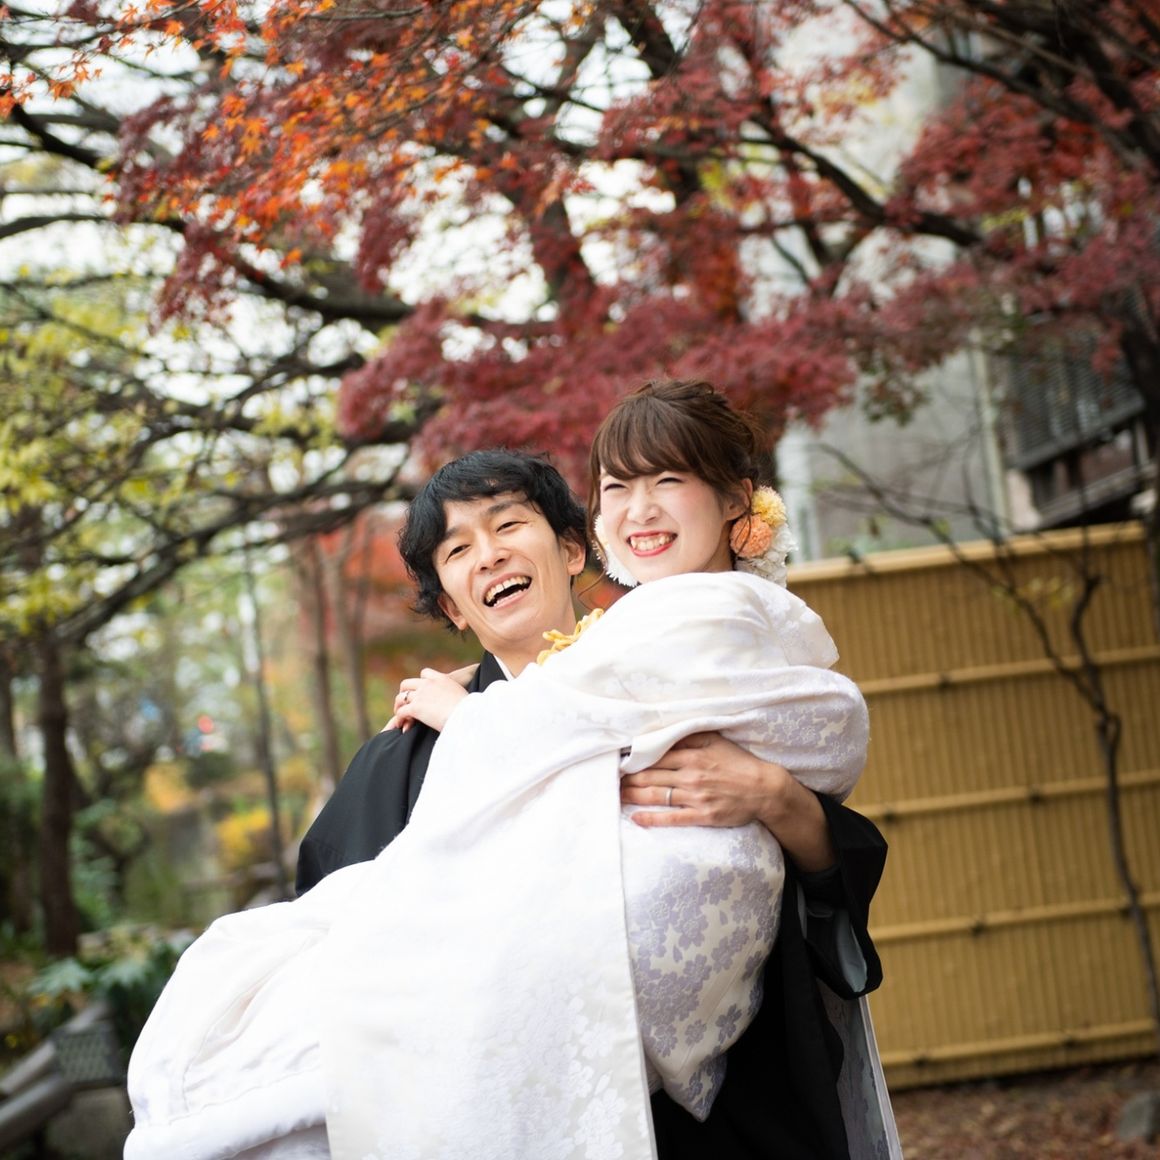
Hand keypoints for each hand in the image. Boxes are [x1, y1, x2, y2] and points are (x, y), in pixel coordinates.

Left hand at [384, 669, 468, 733]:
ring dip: (398, 706)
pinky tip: (402, 725)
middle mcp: (428, 684)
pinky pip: (401, 712)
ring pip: (401, 698)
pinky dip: (399, 718)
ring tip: (400, 715)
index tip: (422, 690)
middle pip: (407, 683)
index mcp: (441, 678)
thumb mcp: (464, 694)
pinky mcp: (415, 708)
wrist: (467, 715)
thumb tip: (473, 688)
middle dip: (404, 692)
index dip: (421, 682)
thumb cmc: (470, 709)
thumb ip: (457, 692)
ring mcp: (420, 695)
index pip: (425, 673)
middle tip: (405, 702)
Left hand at [621, 732, 782, 826]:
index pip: (656, 756)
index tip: (620, 760)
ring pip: (656, 795)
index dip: (635, 759)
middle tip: (610, 779)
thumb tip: (666, 732)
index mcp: (692, 755)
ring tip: (616, 795)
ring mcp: (695, 797)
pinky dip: (652, 818)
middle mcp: (690, 776)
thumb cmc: (739, 763)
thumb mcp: (717, 741)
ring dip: (633, 796)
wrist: (764, 789)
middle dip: (628, 778)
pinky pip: (672, 818)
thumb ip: (690, 736)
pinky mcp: (702, 816)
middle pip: (651, 776)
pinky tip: (637, 818)